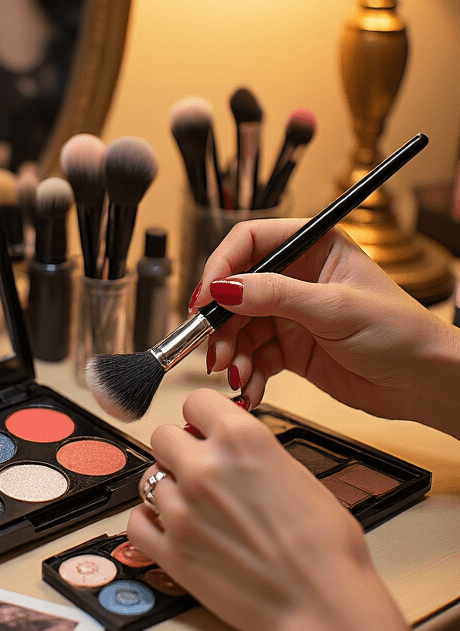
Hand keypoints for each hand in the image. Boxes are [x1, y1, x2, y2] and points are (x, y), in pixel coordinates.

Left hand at [128, 388, 374, 630]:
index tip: (206, 430)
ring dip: (168, 488)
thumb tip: (232, 451)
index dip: (202, 418)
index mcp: (241, 439)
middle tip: (199, 469)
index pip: (195, 402)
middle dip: (180, 449)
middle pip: (162, 436)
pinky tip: (172, 527)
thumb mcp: (298, 475)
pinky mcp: (170, 551)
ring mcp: (182, 510)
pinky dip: (150, 522)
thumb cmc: (325, 546)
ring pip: (149, 479)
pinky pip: (136, 521)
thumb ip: (254, 455)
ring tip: (195, 507)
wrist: (321, 603)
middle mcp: (204, 468)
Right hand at [191, 219, 459, 431]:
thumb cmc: (401, 333)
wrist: (424, 383)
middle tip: (213, 350)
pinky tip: (251, 388)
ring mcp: (293, 315)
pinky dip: (247, 374)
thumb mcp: (334, 308)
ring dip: (231, 353)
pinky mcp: (292, 350)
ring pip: (240, 328)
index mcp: (313, 247)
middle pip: (236, 290)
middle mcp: (298, 277)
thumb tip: (225, 287)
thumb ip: (276, 296)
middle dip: (221, 323)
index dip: (221, 267)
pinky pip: (254, 358)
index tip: (206, 298)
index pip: (250, 242)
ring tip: (235, 374)